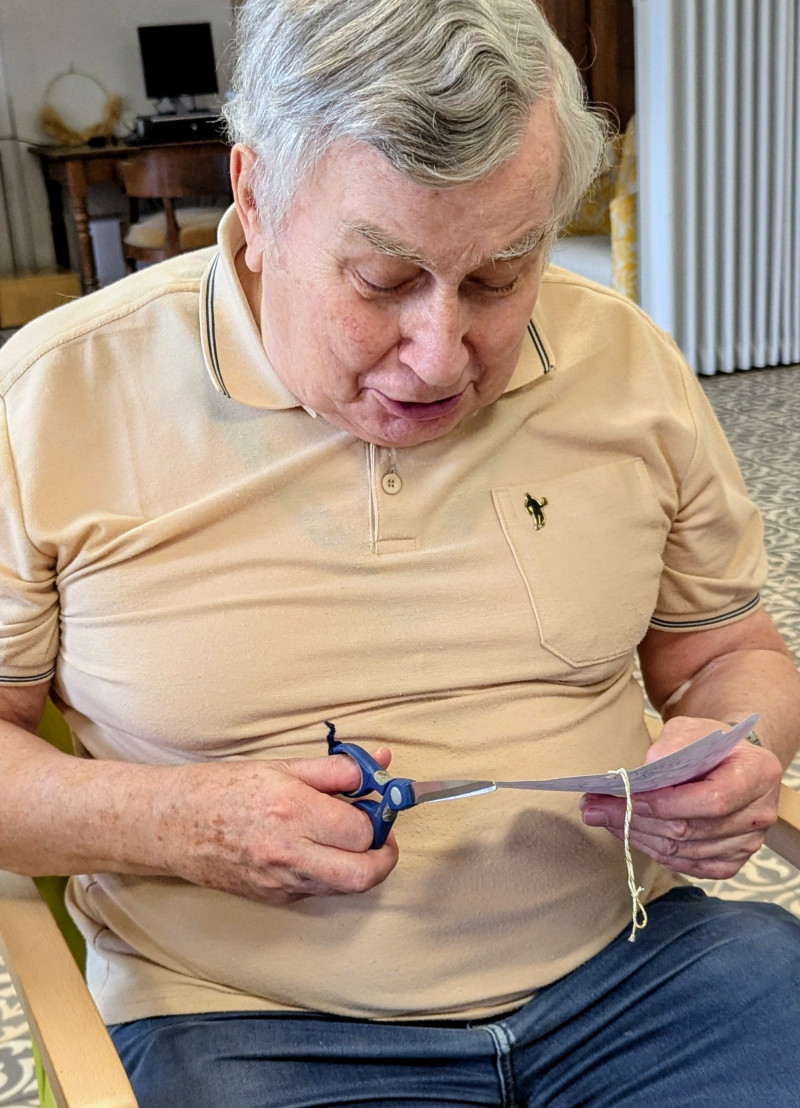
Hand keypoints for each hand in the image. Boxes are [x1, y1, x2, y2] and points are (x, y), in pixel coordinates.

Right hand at [149, 748, 398, 903]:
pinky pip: (318, 890)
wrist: (170, 825)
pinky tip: (315, 849)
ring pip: (344, 887)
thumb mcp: (281, 766)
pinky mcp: (272, 899)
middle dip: (384, 856)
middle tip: (380, 835)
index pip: (362, 829)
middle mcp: (288, 853)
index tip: (377, 804)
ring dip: (358, 865)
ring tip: (346, 837)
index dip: (379, 816)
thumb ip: (335, 769)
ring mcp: (280, 883)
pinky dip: (329, 872)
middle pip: (364, 874)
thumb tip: (379, 765)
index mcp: (292, 811)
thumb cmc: (222, 788)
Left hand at [580, 716, 782, 878]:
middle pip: (691, 829)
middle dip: (635, 819)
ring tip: (602, 817)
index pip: (711, 799)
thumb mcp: (690, 729)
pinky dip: (654, 851)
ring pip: (684, 852)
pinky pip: (688, 866)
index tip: (623, 795)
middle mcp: (759, 814)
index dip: (665, 803)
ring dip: (637, 836)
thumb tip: (647, 771)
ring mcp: (749, 843)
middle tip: (593, 807)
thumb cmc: (708, 743)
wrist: (730, 762)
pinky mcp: (732, 861)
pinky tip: (629, 833)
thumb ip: (672, 744)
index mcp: (758, 773)